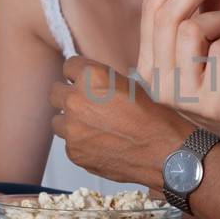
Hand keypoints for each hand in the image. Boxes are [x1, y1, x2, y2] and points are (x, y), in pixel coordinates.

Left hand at [50, 57, 189, 189]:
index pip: (68, 66)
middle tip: (85, 105)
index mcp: (91, 77)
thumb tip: (84, 83)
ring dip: (71, 122)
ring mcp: (72, 129)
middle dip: (68, 96)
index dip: (77, 75)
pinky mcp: (74, 152)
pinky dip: (81, 144)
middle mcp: (76, 100)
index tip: (81, 81)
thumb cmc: (153, 118)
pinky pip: (69, 144)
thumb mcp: (129, 85)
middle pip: (55, 93)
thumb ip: (100, 82)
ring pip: (58, 121)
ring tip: (94, 128)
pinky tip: (102, 144)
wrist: (164, 152)